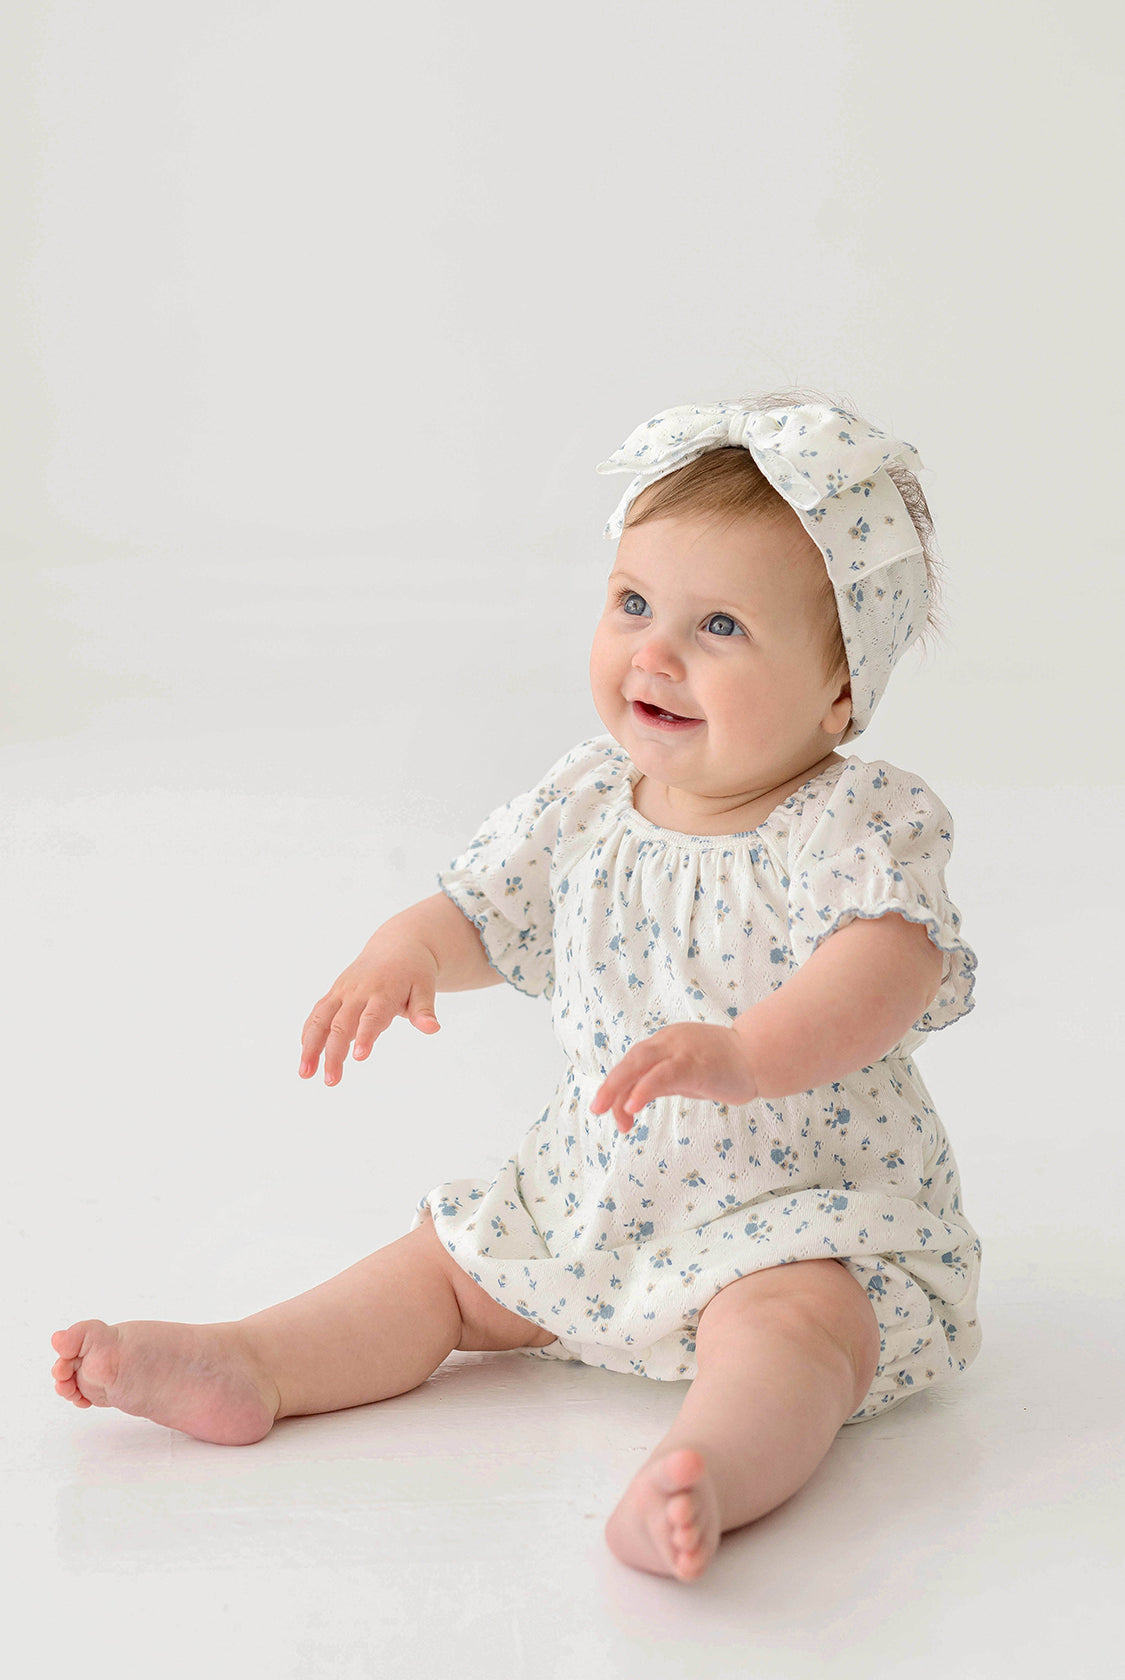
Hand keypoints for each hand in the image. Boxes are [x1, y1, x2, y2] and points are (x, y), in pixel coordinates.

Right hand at [299, 933, 440, 1085]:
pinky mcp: (335, 992)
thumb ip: (424, 1009)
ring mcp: (343, 991)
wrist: (398, 945)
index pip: (372, 1017)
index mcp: (383, 991)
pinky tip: (305, 1056)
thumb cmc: (414, 971)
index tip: (359, 1058)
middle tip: (331, 1081)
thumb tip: (432, 1028)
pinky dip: (308, 1033)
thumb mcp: (425, 987)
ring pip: (321, 1019)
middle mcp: (358, 991)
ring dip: (310, 1046)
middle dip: (334, 1053)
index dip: (365, 1036)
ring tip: (305, 1073)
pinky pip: (318, 1013)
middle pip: (341, 1024)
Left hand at [589, 1022, 759, 1132]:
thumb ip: (661, 1081)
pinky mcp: (693, 1063)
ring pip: (640, 1063)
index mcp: (666, 1042)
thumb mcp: (686, 1074)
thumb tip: (633, 1098)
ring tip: (607, 1110)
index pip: (633, 1063)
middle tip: (597, 1109)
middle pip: (631, 1060)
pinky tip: (632, 1105)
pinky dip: (643, 1089)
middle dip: (610, 1085)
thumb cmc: (725, 1066)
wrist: (760, 1057)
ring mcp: (680, 1050)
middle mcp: (669, 1041)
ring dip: (619, 1086)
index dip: (618, 1086)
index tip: (613, 1111)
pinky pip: (662, 1076)